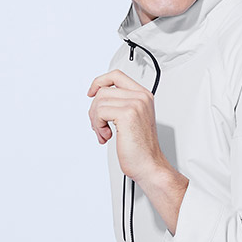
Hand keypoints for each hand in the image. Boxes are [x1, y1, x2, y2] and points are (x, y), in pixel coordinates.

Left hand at [87, 69, 169, 183]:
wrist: (149, 165)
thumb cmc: (141, 149)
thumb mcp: (132, 120)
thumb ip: (120, 105)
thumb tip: (98, 99)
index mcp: (144, 96)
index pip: (116, 76)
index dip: (100, 82)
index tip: (92, 93)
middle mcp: (141, 98)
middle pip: (104, 90)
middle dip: (95, 110)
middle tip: (100, 127)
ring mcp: (135, 104)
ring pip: (99, 101)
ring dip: (96, 120)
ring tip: (104, 134)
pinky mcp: (127, 114)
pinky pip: (100, 112)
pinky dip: (98, 126)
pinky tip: (107, 136)